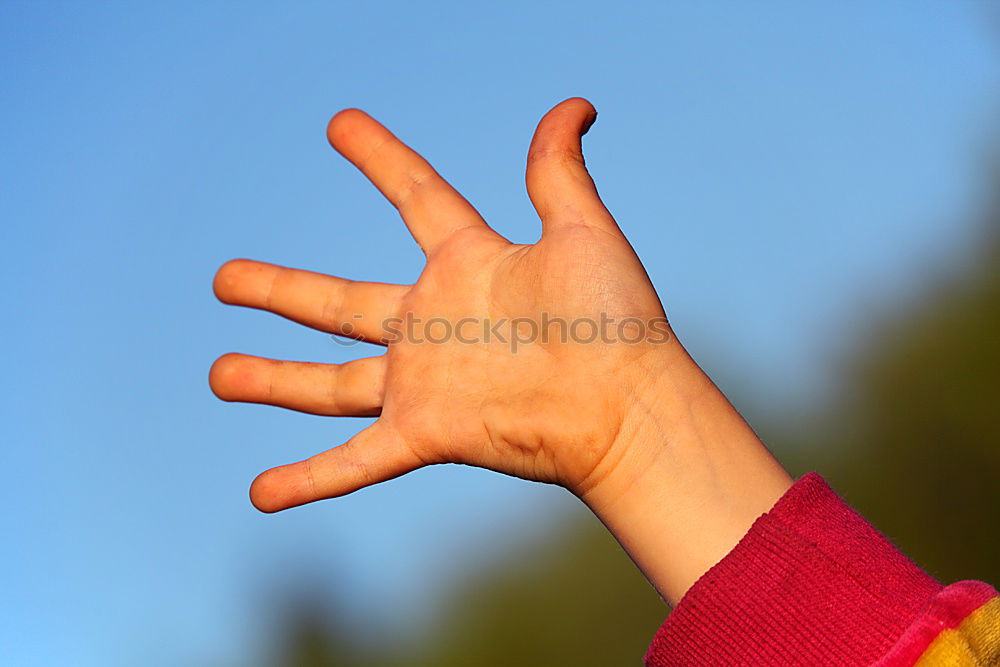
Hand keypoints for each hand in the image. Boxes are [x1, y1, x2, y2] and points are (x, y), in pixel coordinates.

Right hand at [211, 98, 791, 603]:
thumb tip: (575, 105)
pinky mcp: (427, 432)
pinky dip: (308, 480)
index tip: (340, 124)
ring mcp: (425, 381)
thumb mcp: (582, 232)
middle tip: (224, 279)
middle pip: (337, 302)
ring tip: (218, 374)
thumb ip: (558, 172)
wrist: (630, 406)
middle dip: (278, 290)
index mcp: (468, 264)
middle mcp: (434, 323)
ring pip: (329, 382)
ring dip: (272, 380)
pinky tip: (260, 495)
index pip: (415, 196)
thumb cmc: (616, 321)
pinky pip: (355, 460)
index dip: (379, 157)